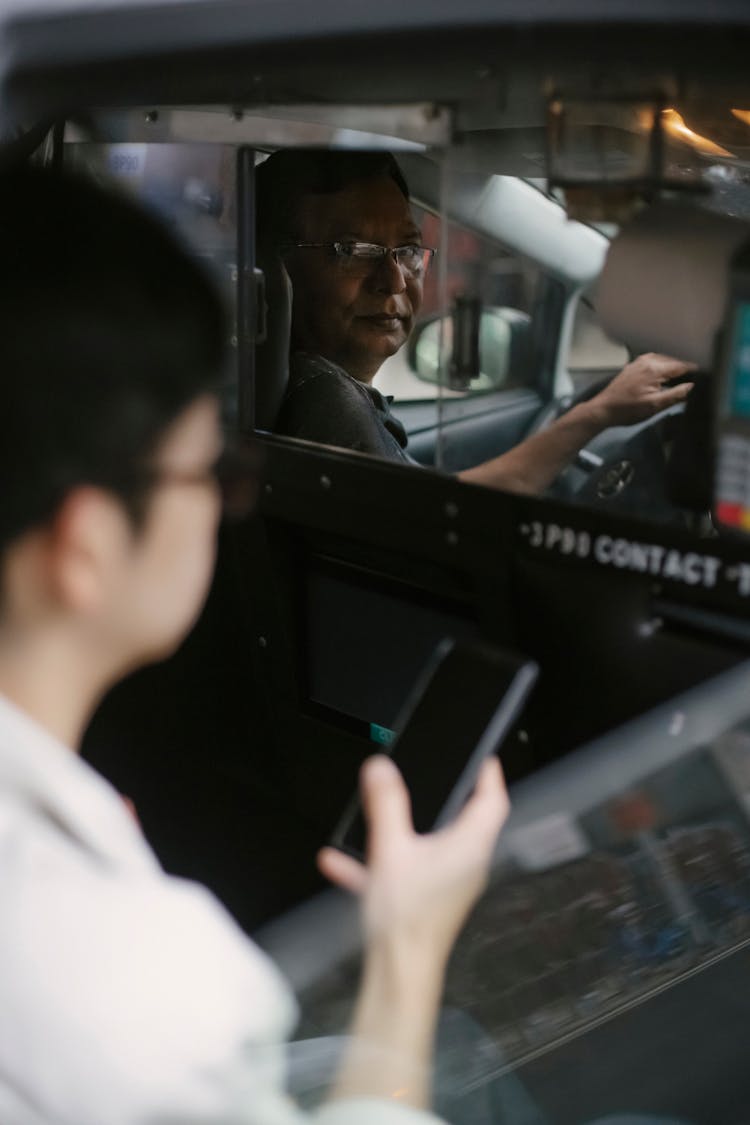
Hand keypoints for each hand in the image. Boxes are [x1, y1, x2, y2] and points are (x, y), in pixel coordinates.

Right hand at [318, 755, 508, 962]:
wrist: (398, 976)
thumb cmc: (407, 919)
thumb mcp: (391, 849)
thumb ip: (386, 805)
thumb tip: (382, 768)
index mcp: (470, 845)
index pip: (494, 799)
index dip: (489, 773)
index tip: (481, 754)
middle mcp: (467, 863)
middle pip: (466, 818)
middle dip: (447, 795)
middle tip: (434, 774)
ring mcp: (449, 882)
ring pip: (433, 843)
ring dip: (407, 828)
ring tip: (382, 811)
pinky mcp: (429, 899)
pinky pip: (407, 868)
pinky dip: (382, 861)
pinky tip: (343, 861)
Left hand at [588, 352, 695, 427]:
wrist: (603, 409)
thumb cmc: (629, 410)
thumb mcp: (655, 406)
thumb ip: (676, 394)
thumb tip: (694, 386)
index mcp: (655, 368)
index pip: (682, 364)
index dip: (696, 369)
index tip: (707, 373)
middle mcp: (648, 360)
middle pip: (674, 360)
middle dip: (686, 366)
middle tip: (698, 375)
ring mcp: (639, 361)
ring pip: (664, 359)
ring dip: (674, 366)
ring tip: (685, 375)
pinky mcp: (633, 366)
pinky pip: (654, 361)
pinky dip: (663, 366)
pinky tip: (666, 375)